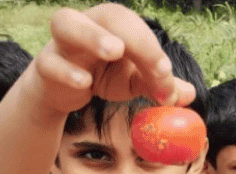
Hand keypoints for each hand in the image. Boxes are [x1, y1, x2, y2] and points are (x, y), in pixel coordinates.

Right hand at [32, 3, 193, 114]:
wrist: (61, 89)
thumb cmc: (101, 74)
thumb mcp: (135, 82)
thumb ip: (160, 86)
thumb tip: (189, 95)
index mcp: (114, 24)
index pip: (137, 29)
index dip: (153, 51)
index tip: (166, 77)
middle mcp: (87, 24)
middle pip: (108, 16)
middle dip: (134, 37)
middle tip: (154, 62)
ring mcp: (62, 43)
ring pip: (66, 24)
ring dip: (92, 36)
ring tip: (114, 50)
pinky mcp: (46, 66)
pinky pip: (51, 63)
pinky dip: (67, 72)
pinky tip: (84, 82)